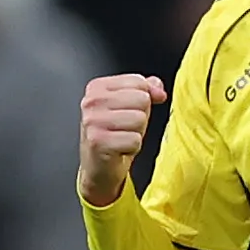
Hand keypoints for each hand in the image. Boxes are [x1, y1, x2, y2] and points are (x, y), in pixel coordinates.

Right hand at [77, 74, 169, 205]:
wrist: (99, 168)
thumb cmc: (114, 135)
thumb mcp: (130, 106)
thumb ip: (146, 90)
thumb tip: (158, 89)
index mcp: (97, 87)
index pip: (138, 82)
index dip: (143, 99)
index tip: (129, 111)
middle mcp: (91, 102)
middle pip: (141, 99)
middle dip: (140, 117)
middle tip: (125, 128)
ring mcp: (93, 121)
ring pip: (139, 119)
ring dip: (136, 133)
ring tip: (122, 138)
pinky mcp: (98, 142)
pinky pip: (135, 140)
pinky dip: (132, 148)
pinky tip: (119, 149)